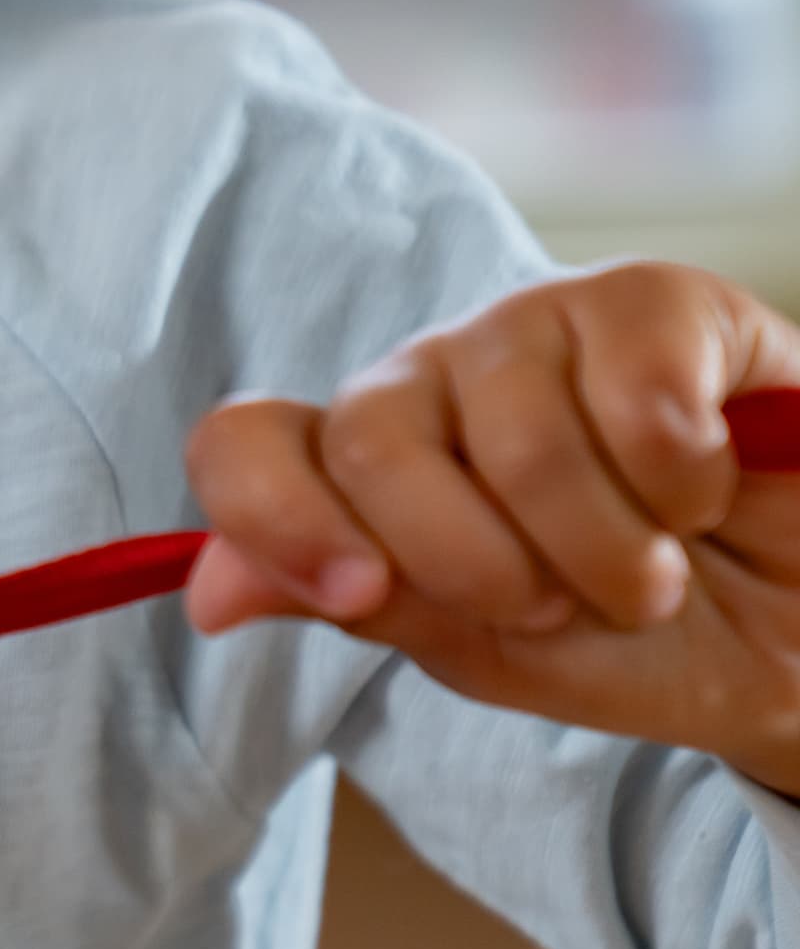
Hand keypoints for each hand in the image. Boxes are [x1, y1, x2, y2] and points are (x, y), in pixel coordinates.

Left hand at [186, 261, 799, 791]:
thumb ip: (357, 604)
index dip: (276, 517)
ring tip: (649, 569)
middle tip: (559, 601)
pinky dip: (686, 485)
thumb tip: (208, 592)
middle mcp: (427, 377)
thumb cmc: (629, 638)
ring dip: (607, 552)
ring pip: (520, 444)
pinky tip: (707, 488)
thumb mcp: (482, 649)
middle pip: (373, 446)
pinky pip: (640, 402)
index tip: (363, 593)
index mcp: (359, 464)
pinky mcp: (655, 299)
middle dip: (480, 568)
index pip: (244, 447)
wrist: (796, 637)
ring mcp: (535, 325)